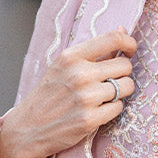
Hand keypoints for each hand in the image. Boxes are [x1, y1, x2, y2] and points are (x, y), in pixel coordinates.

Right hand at [3, 27, 136, 157]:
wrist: (28, 127)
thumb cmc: (48, 94)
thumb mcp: (63, 66)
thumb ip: (93, 50)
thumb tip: (123, 29)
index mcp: (71, 56)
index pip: (113, 39)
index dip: (129, 43)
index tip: (129, 51)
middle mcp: (80, 74)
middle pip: (125, 66)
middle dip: (122, 74)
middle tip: (110, 81)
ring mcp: (86, 98)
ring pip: (126, 87)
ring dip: (119, 92)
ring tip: (103, 96)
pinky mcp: (90, 119)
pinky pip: (119, 107)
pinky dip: (112, 109)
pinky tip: (98, 110)